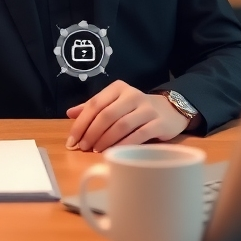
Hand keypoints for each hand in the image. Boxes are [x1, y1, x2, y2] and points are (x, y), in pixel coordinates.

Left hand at [65, 81, 189, 151]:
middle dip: (92, 133)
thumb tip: (69, 113)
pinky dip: (124, 145)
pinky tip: (115, 153)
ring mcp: (147, 109)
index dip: (81, 123)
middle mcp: (132, 95)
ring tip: (95, 151)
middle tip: (83, 148)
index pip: (94, 104)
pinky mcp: (159, 123)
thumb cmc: (135, 109)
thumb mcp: (114, 103)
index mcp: (118, 88)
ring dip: (105, 140)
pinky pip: (138, 135)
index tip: (72, 140)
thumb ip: (93, 107)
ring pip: (121, 125)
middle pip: (106, 114)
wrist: (170, 110)